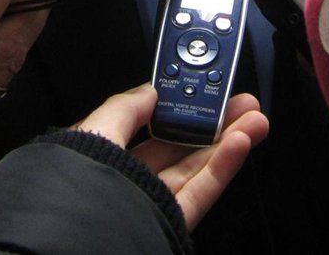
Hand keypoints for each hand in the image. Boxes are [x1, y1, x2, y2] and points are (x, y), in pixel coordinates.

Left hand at [73, 84, 268, 227]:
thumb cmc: (74, 191)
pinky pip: (200, 192)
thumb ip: (124, 110)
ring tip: (254, 120)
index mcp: (101, 156)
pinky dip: (222, 168)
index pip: (146, 127)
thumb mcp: (94, 134)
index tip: (201, 90)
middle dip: (212, 123)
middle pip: (178, 147)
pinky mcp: (168, 223)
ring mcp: (150, 204)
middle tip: (239, 104)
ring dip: (228, 141)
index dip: (176, 107)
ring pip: (195, 168)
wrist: (74, 244)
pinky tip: (240, 143)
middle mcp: (127, 182)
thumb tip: (149, 91)